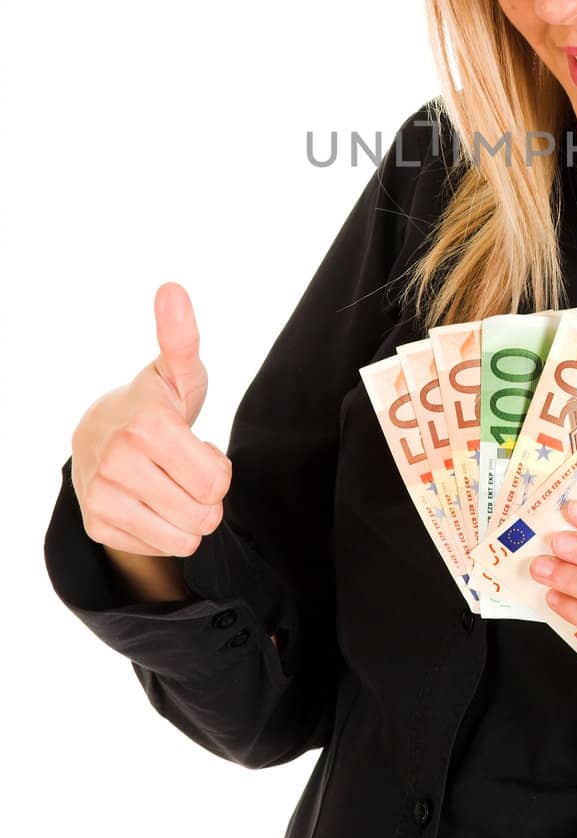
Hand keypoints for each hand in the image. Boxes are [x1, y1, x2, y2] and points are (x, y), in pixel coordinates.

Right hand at [71, 282, 230, 559]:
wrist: (98, 432)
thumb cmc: (155, 401)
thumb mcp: (177, 370)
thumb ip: (182, 336)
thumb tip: (172, 289)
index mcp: (146, 427)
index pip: (216, 482)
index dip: (217, 467)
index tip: (196, 447)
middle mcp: (117, 464)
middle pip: (205, 514)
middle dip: (207, 494)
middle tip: (185, 468)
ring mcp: (102, 497)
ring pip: (185, 537)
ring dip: (189, 516)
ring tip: (171, 484)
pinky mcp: (97, 525)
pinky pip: (161, 548)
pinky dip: (165, 530)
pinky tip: (150, 500)